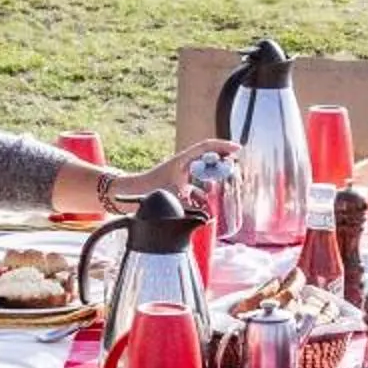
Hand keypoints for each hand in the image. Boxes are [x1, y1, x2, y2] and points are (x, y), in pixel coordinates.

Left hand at [114, 138, 239, 203]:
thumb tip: (208, 220)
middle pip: (208, 158)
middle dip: (223, 162)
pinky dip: (202, 191)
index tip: (238, 149)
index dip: (224, 146)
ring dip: (213, 178)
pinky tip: (206, 200)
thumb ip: (192, 208)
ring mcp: (180, 173)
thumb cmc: (148, 192)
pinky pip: (195, 184)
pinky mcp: (177, 184)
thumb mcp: (172, 198)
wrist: (129, 194)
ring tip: (220, 186)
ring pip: (203, 172)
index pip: (207, 146)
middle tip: (234, 168)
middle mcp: (183, 164)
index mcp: (183, 160)